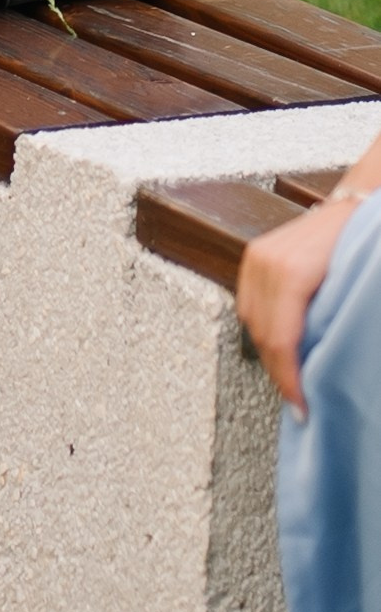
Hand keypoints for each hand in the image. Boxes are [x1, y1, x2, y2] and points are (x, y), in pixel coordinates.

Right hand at [238, 195, 359, 412]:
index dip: (289, 381)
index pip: (281, 341)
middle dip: (279, 373)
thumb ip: (331, 327)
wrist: (361, 203)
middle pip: (261, 334)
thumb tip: (321, 371)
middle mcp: (266, 262)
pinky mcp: (254, 255)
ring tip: (289, 378)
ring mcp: (256, 255)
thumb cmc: (364, 246)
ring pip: (250, 320)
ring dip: (268, 353)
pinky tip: (280, 346)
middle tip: (298, 403)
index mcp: (291, 273)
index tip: (303, 408)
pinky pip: (248, 302)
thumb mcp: (351, 293)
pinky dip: (262, 329)